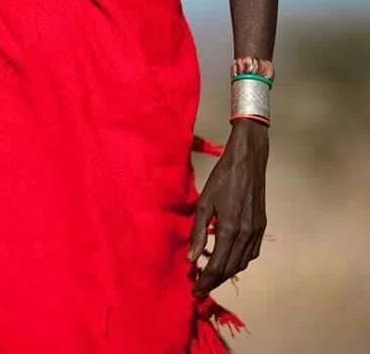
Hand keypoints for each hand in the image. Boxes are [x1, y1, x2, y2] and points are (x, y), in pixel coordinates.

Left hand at [187, 119, 268, 297]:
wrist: (248, 162)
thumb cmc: (222, 178)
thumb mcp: (204, 202)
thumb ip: (197, 232)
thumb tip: (191, 259)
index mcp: (229, 229)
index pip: (217, 267)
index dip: (205, 282)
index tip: (194, 291)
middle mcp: (246, 234)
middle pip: (230, 269)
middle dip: (214, 282)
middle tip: (199, 287)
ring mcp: (256, 231)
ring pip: (242, 264)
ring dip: (227, 273)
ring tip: (211, 275)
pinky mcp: (261, 226)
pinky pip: (251, 253)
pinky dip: (239, 262)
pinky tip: (228, 258)